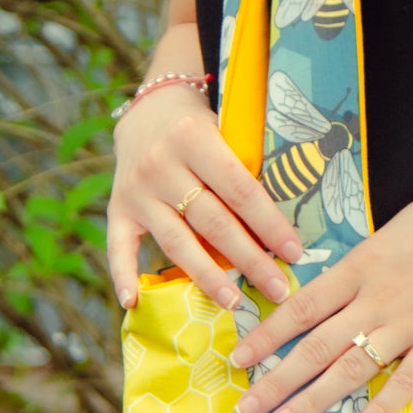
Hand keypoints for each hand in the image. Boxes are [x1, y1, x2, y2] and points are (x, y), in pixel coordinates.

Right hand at [107, 83, 306, 311]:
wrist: (148, 108)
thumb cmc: (201, 123)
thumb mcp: (224, 127)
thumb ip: (243, 166)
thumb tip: (284, 222)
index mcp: (193, 137)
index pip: (239, 189)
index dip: (269, 224)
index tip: (294, 253)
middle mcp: (160, 164)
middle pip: (212, 222)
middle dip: (249, 259)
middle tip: (277, 288)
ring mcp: (136, 190)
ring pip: (176, 242)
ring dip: (207, 277)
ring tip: (234, 304)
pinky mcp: (118, 208)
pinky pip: (119, 247)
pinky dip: (123, 275)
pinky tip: (133, 302)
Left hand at [227, 172, 412, 412]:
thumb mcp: (396, 228)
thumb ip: (366, 261)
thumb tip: (343, 281)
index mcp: (360, 265)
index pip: (300, 308)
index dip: (265, 337)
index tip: (238, 360)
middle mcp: (376, 299)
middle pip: (314, 346)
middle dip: (274, 381)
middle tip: (244, 409)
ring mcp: (409, 324)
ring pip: (348, 370)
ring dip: (311, 400)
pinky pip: (405, 383)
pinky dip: (379, 409)